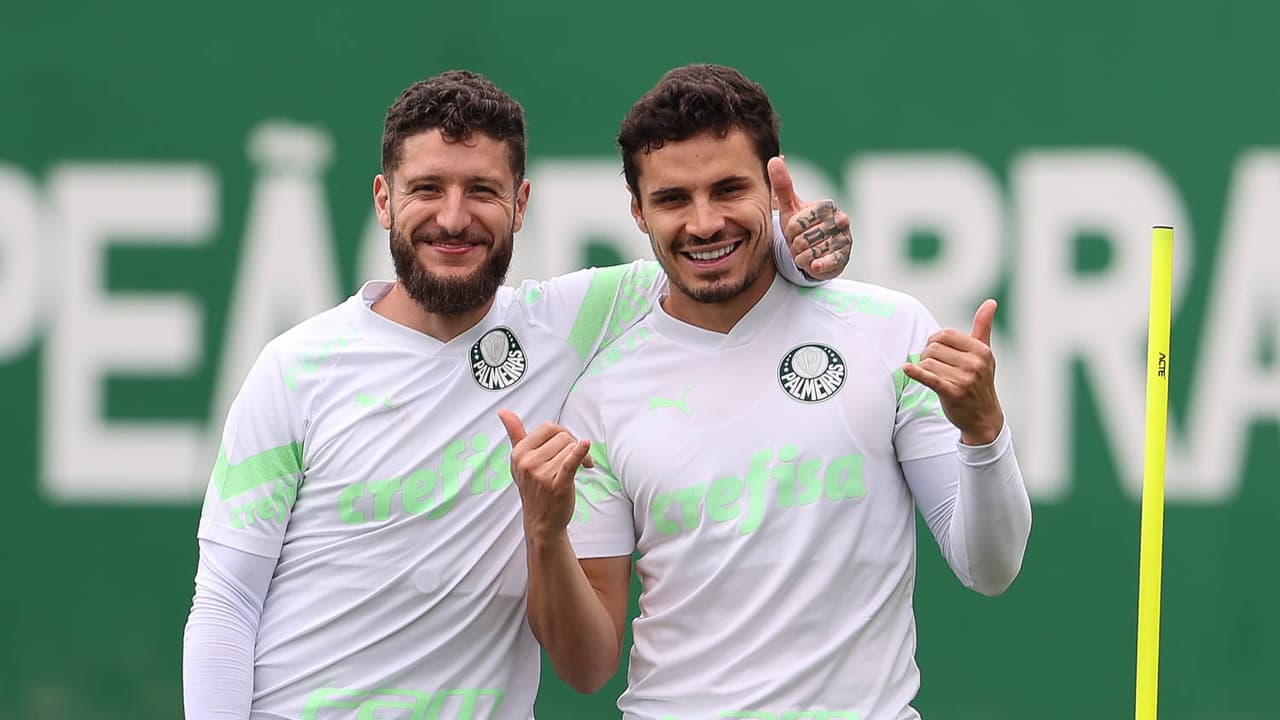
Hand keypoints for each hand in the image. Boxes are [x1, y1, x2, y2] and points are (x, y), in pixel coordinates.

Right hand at [497, 409, 593, 538]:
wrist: (541, 522)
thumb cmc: (534, 488)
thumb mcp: (520, 460)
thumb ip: (515, 433)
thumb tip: (503, 411)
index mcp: (519, 453)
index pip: (548, 427)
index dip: (561, 434)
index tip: (565, 446)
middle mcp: (528, 463)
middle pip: (562, 436)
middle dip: (573, 445)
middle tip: (575, 460)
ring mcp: (542, 474)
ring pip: (571, 447)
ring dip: (582, 456)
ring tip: (581, 467)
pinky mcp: (558, 484)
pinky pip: (571, 461)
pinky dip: (581, 453)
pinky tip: (585, 445)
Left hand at [769, 155, 852, 279]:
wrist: (812, 253)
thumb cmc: (799, 228)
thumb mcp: (789, 208)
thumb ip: (782, 184)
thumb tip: (775, 159)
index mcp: (827, 205)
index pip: (797, 222)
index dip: (790, 230)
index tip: (794, 230)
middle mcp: (841, 219)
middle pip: (803, 238)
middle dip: (795, 245)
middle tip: (799, 243)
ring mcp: (845, 238)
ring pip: (811, 252)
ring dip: (802, 257)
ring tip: (805, 252)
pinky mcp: (846, 256)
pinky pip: (825, 263)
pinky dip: (815, 266)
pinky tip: (814, 264)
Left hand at [902, 299, 1004, 444]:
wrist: (983, 417)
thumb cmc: (980, 381)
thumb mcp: (984, 354)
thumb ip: (983, 327)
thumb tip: (991, 301)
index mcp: (981, 350)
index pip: (945, 334)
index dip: (934, 341)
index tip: (935, 351)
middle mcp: (975, 363)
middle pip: (933, 347)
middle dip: (927, 355)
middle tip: (933, 366)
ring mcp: (965, 378)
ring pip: (928, 362)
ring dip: (923, 368)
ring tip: (931, 376)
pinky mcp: (953, 393)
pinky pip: (929, 378)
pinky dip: (916, 373)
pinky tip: (907, 369)